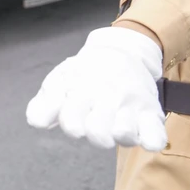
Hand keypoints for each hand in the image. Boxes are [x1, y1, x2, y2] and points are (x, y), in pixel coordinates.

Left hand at [26, 27, 166, 150]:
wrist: (122, 50)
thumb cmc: (87, 72)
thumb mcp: (60, 80)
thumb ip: (45, 103)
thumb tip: (35, 122)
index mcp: (83, 89)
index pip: (72, 124)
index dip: (71, 124)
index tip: (76, 113)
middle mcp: (108, 96)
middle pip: (98, 135)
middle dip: (94, 133)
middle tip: (97, 119)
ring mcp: (131, 104)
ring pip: (124, 134)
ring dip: (119, 135)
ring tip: (117, 123)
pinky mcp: (151, 111)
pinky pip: (155, 135)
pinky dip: (150, 140)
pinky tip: (143, 134)